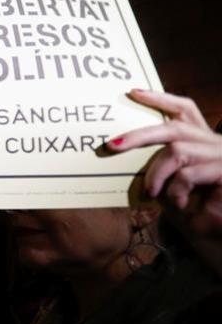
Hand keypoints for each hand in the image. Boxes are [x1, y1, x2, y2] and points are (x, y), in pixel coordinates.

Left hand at [108, 89, 221, 268]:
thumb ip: (156, 162)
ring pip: (176, 150)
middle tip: (112, 146)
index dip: (160, 98)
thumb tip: (120, 147)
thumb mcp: (170, 181)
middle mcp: (215, 142)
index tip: (133, 92)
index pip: (184, 109)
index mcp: (202, 139)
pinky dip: (174, 190)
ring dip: (156, 173)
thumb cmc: (193, 208)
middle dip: (139, 136)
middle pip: (173, 128)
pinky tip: (176, 202)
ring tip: (150, 192)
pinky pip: (187, 174)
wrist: (218, 231)